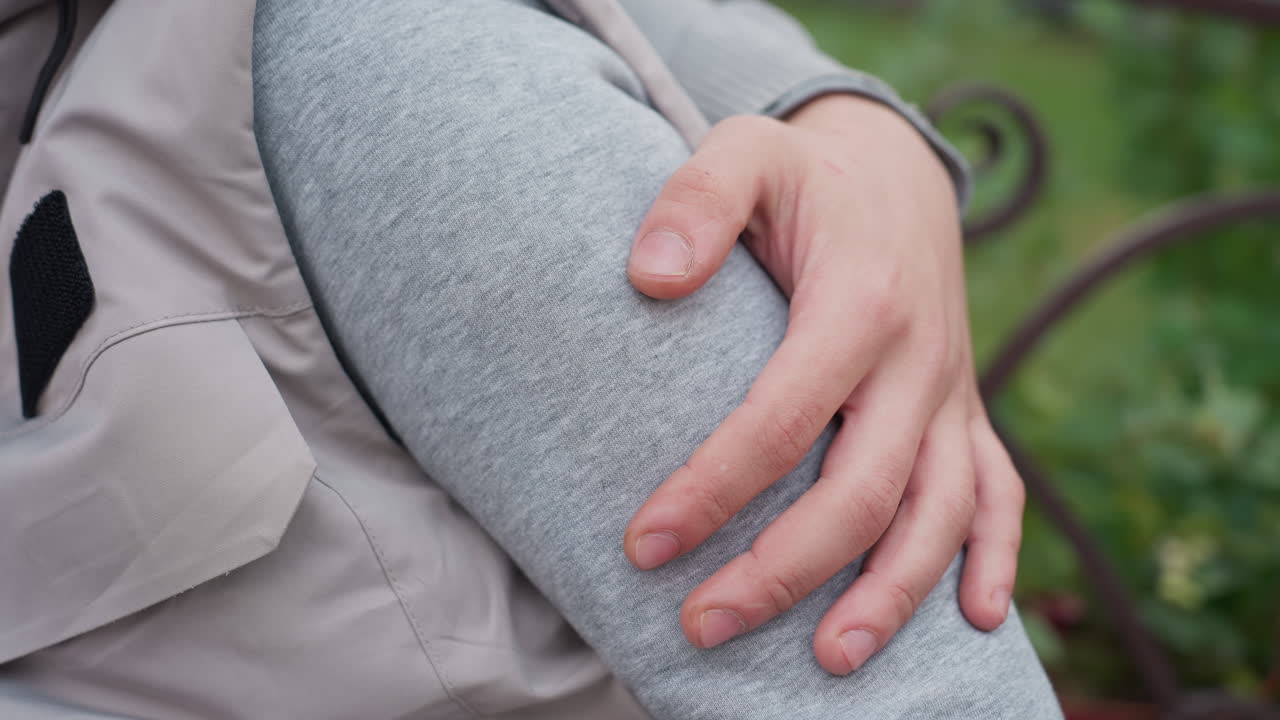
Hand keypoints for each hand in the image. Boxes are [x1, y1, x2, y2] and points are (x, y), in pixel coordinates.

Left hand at [621, 95, 1024, 674]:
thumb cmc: (803, 176)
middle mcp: (918, 360)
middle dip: (783, 570)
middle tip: (702, 624)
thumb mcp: (746, 152)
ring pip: (941, 512)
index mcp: (861, 301)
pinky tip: (983, 622)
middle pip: (862, 489)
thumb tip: (650, 277)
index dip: (714, 489)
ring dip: (891, 595)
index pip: (784, 417)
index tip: (644, 544)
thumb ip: (697, 199)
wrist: (893, 175)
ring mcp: (950, 393)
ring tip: (827, 661)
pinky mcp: (965, 413)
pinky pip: (1000, 494)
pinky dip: (996, 557)